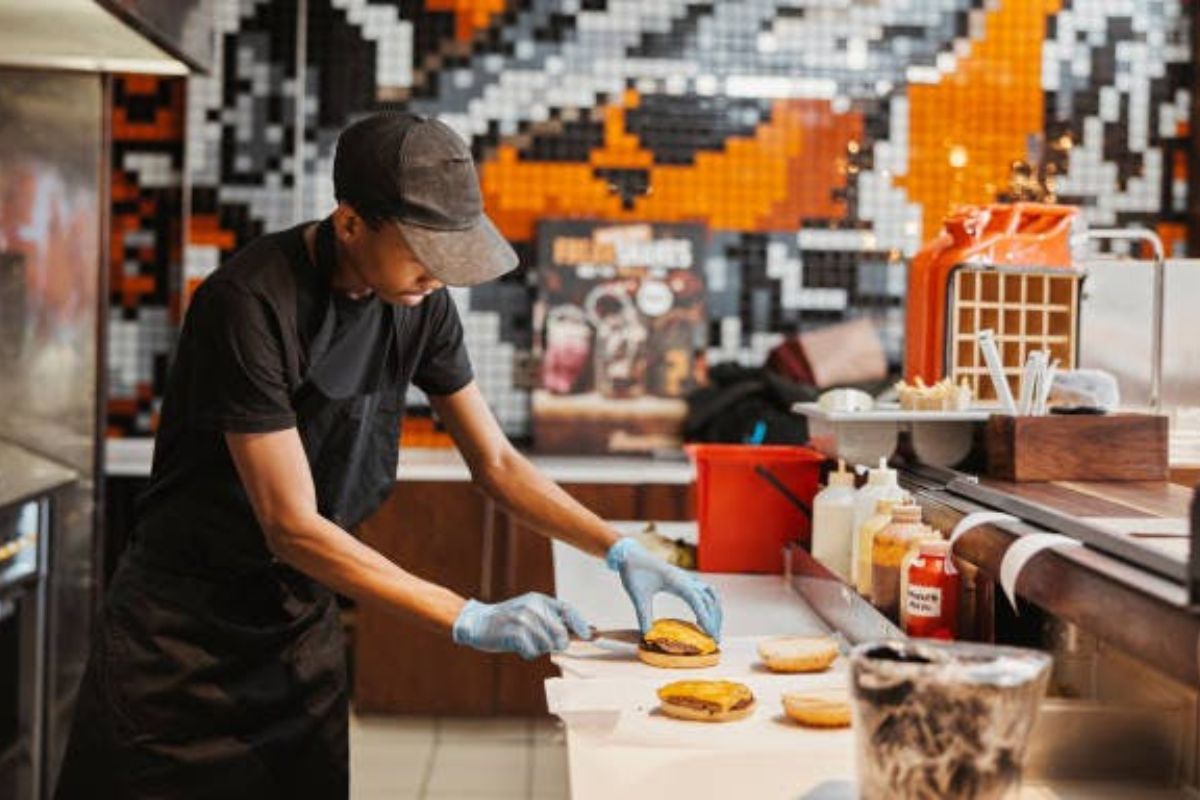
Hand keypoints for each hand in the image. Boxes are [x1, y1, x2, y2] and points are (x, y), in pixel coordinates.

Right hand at [452, 593, 591, 659]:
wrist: (478, 622)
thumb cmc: (509, 620)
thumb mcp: (530, 612)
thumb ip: (551, 619)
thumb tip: (581, 631)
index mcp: (539, 600)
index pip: (567, 610)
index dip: (580, 623)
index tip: (589, 635)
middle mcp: (534, 607)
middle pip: (561, 634)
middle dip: (556, 644)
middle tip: (542, 644)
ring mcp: (524, 619)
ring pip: (547, 645)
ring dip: (538, 649)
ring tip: (524, 641)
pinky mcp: (515, 632)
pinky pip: (533, 652)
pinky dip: (527, 653)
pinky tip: (516, 646)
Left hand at [606, 538, 722, 639]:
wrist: (630, 554)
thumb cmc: (633, 572)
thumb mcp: (637, 596)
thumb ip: (643, 616)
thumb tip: (648, 636)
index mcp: (676, 581)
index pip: (698, 601)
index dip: (706, 618)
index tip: (710, 635)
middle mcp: (686, 579)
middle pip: (709, 600)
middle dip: (715, 620)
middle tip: (715, 640)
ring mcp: (687, 578)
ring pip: (711, 595)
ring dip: (716, 611)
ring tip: (714, 629)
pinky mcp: (685, 579)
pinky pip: (705, 592)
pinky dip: (710, 604)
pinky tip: (704, 617)